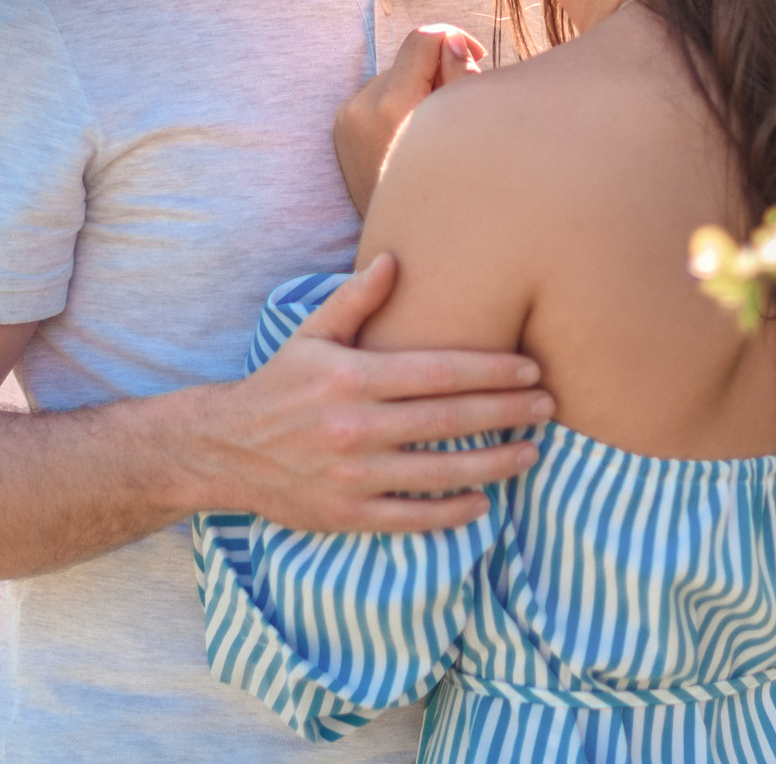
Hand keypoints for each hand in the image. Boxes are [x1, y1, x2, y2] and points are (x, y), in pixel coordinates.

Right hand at [184, 254, 551, 531]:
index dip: (491, 371)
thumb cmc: (279, 385)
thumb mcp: (310, 335)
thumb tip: (394, 258)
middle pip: (450, 419)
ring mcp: (353, 475)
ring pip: (441, 471)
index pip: (439, 372)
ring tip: (532, 453)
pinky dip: (452, 513)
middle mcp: (356, 426)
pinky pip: (413, 517)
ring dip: (494, 463)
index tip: (530, 369)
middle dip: (507, 412)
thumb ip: (355, 300)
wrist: (226, 449)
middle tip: (549, 406)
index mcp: (352, 377)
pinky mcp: (348, 515)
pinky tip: (484, 502)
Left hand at [334, 23, 487, 213]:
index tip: (473, 55)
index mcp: (394, 104)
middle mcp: (362, 106)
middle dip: (434, 73)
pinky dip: (393, 106)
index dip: (454, 39)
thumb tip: (451, 40)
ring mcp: (346, 117)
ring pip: (392, 78)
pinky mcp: (339, 127)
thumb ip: (461, 77)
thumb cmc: (450, 184)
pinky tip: (404, 137)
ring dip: (413, 90)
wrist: (404, 239)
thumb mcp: (466, 128)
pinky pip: (374, 97)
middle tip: (454, 110)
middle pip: (409, 60)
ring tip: (428, 131)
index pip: (423, 40)